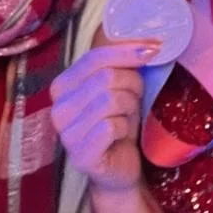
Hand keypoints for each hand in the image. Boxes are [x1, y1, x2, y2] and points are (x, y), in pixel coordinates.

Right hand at [51, 40, 155, 193]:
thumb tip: (149, 43)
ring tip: (128, 117)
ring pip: (110, 100)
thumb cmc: (117, 124)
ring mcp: (66, 133)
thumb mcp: (118, 88)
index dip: (126, 51)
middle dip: (132, 84)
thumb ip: (122, 65)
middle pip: (106, 77)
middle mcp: (58, 108)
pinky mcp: (80, 155)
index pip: (95, 57)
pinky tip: (121, 137)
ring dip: (130, 107)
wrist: (118, 169)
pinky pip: (112, 126)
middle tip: (137, 97)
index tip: (154, 48)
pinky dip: (125, 127)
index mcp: (62, 85)